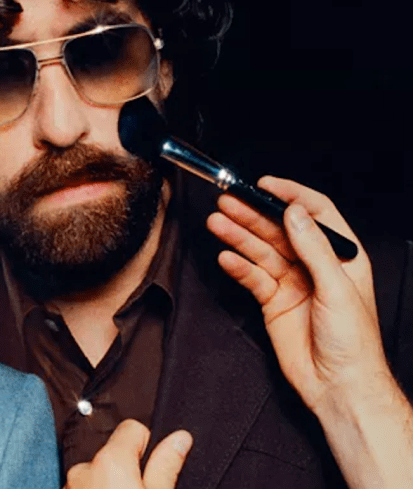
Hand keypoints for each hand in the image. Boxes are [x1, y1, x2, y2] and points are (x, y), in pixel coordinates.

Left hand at [64, 419, 191, 488]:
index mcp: (110, 461)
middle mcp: (83, 468)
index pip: (132, 428)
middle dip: (127, 471)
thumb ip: (166, 466)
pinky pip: (83, 488)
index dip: (147, 446)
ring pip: (96, 475)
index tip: (154, 470)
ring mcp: (69, 485)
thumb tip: (181, 436)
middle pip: (113, 454)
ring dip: (108, 486)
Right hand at [206, 176, 390, 414]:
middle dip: (253, 214)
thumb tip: (294, 213)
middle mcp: (315, 266)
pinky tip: (226, 258)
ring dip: (239, 236)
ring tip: (218, 223)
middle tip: (228, 202)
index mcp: (341, 257)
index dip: (290, 195)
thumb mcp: (337, 289)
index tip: (265, 185)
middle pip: (280, 229)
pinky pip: (252, 277)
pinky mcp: (273, 301)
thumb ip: (313, 248)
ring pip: (261, 250)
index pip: (314, 213)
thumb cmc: (354, 344)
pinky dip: (238, 266)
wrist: (339, 386)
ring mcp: (292, 282)